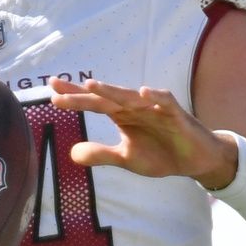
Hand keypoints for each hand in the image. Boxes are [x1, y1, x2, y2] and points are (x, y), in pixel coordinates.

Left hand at [48, 77, 234, 186]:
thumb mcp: (127, 159)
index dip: (74, 97)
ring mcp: (154, 108)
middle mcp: (134, 106)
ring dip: (112, 90)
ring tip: (91, 85)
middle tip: (57, 87)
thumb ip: (101, 155)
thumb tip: (71, 154)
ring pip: (130, 96)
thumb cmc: (161, 154)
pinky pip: (165, 102)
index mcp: (121, 115)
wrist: (195, 160)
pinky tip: (145, 92)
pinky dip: (156, 97)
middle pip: (105, 97)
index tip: (50, 91)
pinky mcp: (175, 113)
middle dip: (82, 93)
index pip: (93, 103)